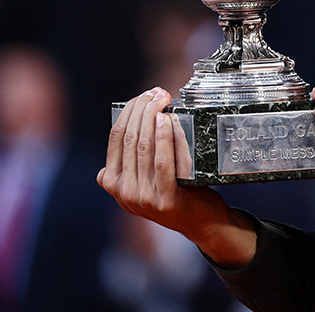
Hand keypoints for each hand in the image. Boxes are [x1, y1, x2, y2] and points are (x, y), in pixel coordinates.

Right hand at [97, 87, 256, 267]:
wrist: (201, 221)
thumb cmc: (176, 190)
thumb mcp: (146, 175)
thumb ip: (136, 154)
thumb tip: (140, 111)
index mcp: (113, 182)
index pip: (116, 137)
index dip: (129, 111)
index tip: (143, 95)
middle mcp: (123, 192)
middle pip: (129, 138)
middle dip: (142, 108)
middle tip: (157, 92)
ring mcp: (142, 198)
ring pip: (144, 147)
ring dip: (153, 117)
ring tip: (164, 99)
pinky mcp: (164, 200)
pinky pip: (162, 162)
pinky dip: (165, 138)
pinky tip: (168, 121)